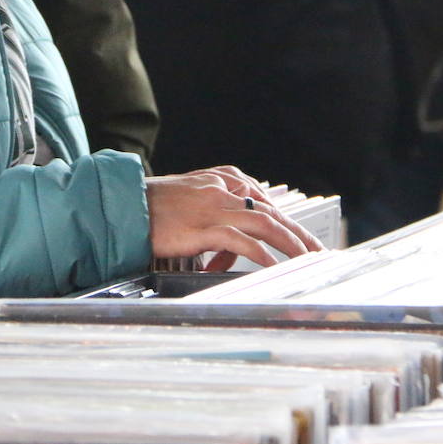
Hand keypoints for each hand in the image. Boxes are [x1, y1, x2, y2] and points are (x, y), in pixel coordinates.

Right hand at [145, 166, 324, 271]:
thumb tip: (237, 244)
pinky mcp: (202, 227)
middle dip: (297, 232)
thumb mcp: (191, 200)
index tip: (301, 236)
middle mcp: (220, 189)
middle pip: (269, 211)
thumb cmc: (154, 207)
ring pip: (263, 223)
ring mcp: (212, 207)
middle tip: (317, 251)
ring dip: (290, 242)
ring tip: (306, 259)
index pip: (262, 199)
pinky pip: (240, 241)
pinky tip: (273, 265)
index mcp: (219, 178)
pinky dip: (261, 254)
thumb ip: (217, 212)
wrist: (125, 207)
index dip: (285, 219)